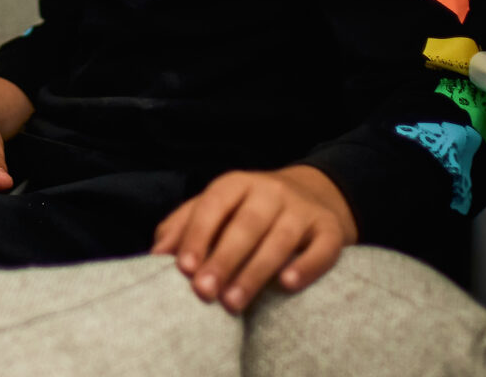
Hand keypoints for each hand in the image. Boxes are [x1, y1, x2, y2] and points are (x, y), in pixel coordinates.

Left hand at [150, 165, 357, 313]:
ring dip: (255, 272)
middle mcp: (271, 191)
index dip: (198, 235)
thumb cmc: (247, 212)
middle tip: (204, 292)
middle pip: (246, 224)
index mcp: (237, 183)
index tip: (183, 268)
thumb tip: (156, 255)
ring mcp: (303, 210)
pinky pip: (322, 248)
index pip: (214, 204)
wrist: (312, 195)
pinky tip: (287, 284)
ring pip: (280, 240)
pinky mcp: (330, 230)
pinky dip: (307, 265)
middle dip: (223, 259)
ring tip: (233, 302)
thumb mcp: (215, 209)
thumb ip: (183, 227)